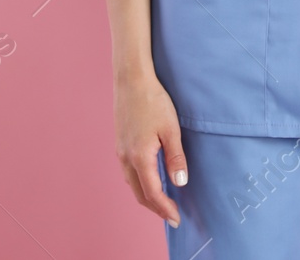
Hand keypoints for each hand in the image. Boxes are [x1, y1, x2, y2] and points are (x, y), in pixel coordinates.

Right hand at [114, 71, 187, 226]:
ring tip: (163, 202)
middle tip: (171, 216)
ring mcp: (120, 151)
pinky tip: (150, 179)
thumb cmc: (153, 101)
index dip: (165, 209)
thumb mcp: (171, 129)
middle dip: (155, 208)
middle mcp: (126, 158)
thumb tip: (180, 183)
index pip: (152, 193)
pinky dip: (140, 183)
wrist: (131, 80)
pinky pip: (128, 172)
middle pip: (139, 193)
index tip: (176, 219)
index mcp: (139, 157)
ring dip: (147, 196)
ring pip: (132, 183)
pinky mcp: (120, 143)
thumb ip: (175, 158)